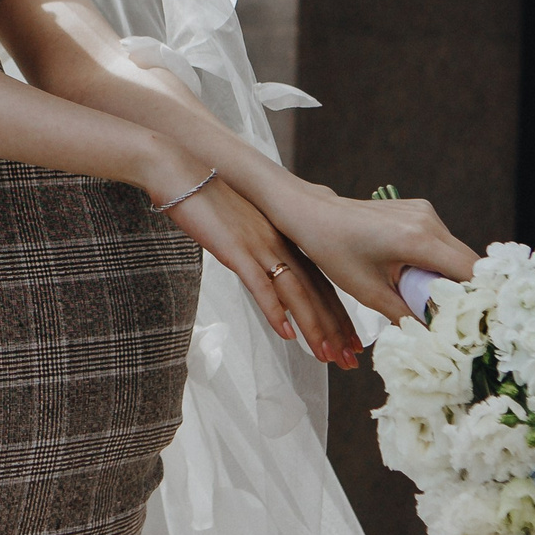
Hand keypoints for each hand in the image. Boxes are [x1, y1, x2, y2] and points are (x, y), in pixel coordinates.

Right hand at [163, 178, 360, 367]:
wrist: (182, 174)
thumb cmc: (208, 204)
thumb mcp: (244, 230)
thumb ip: (261, 251)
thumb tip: (270, 273)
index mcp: (285, 240)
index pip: (321, 284)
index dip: (338, 316)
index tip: (352, 343)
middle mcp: (280, 244)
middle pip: (316, 292)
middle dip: (335, 330)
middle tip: (351, 360)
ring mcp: (260, 246)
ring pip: (296, 292)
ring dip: (313, 327)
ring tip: (326, 356)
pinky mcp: (236, 249)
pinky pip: (260, 284)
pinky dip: (275, 310)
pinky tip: (286, 333)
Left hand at [259, 181, 480, 323]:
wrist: (314, 214)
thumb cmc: (334, 252)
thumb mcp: (369, 293)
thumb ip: (405, 315)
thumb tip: (432, 339)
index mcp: (417, 240)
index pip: (468, 271)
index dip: (478, 298)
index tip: (477, 322)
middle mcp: (428, 221)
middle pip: (469, 261)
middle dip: (467, 291)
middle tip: (459, 320)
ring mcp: (425, 211)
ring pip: (457, 252)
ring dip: (453, 277)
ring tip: (436, 303)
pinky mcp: (420, 210)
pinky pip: (442, 241)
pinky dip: (439, 263)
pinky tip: (423, 280)